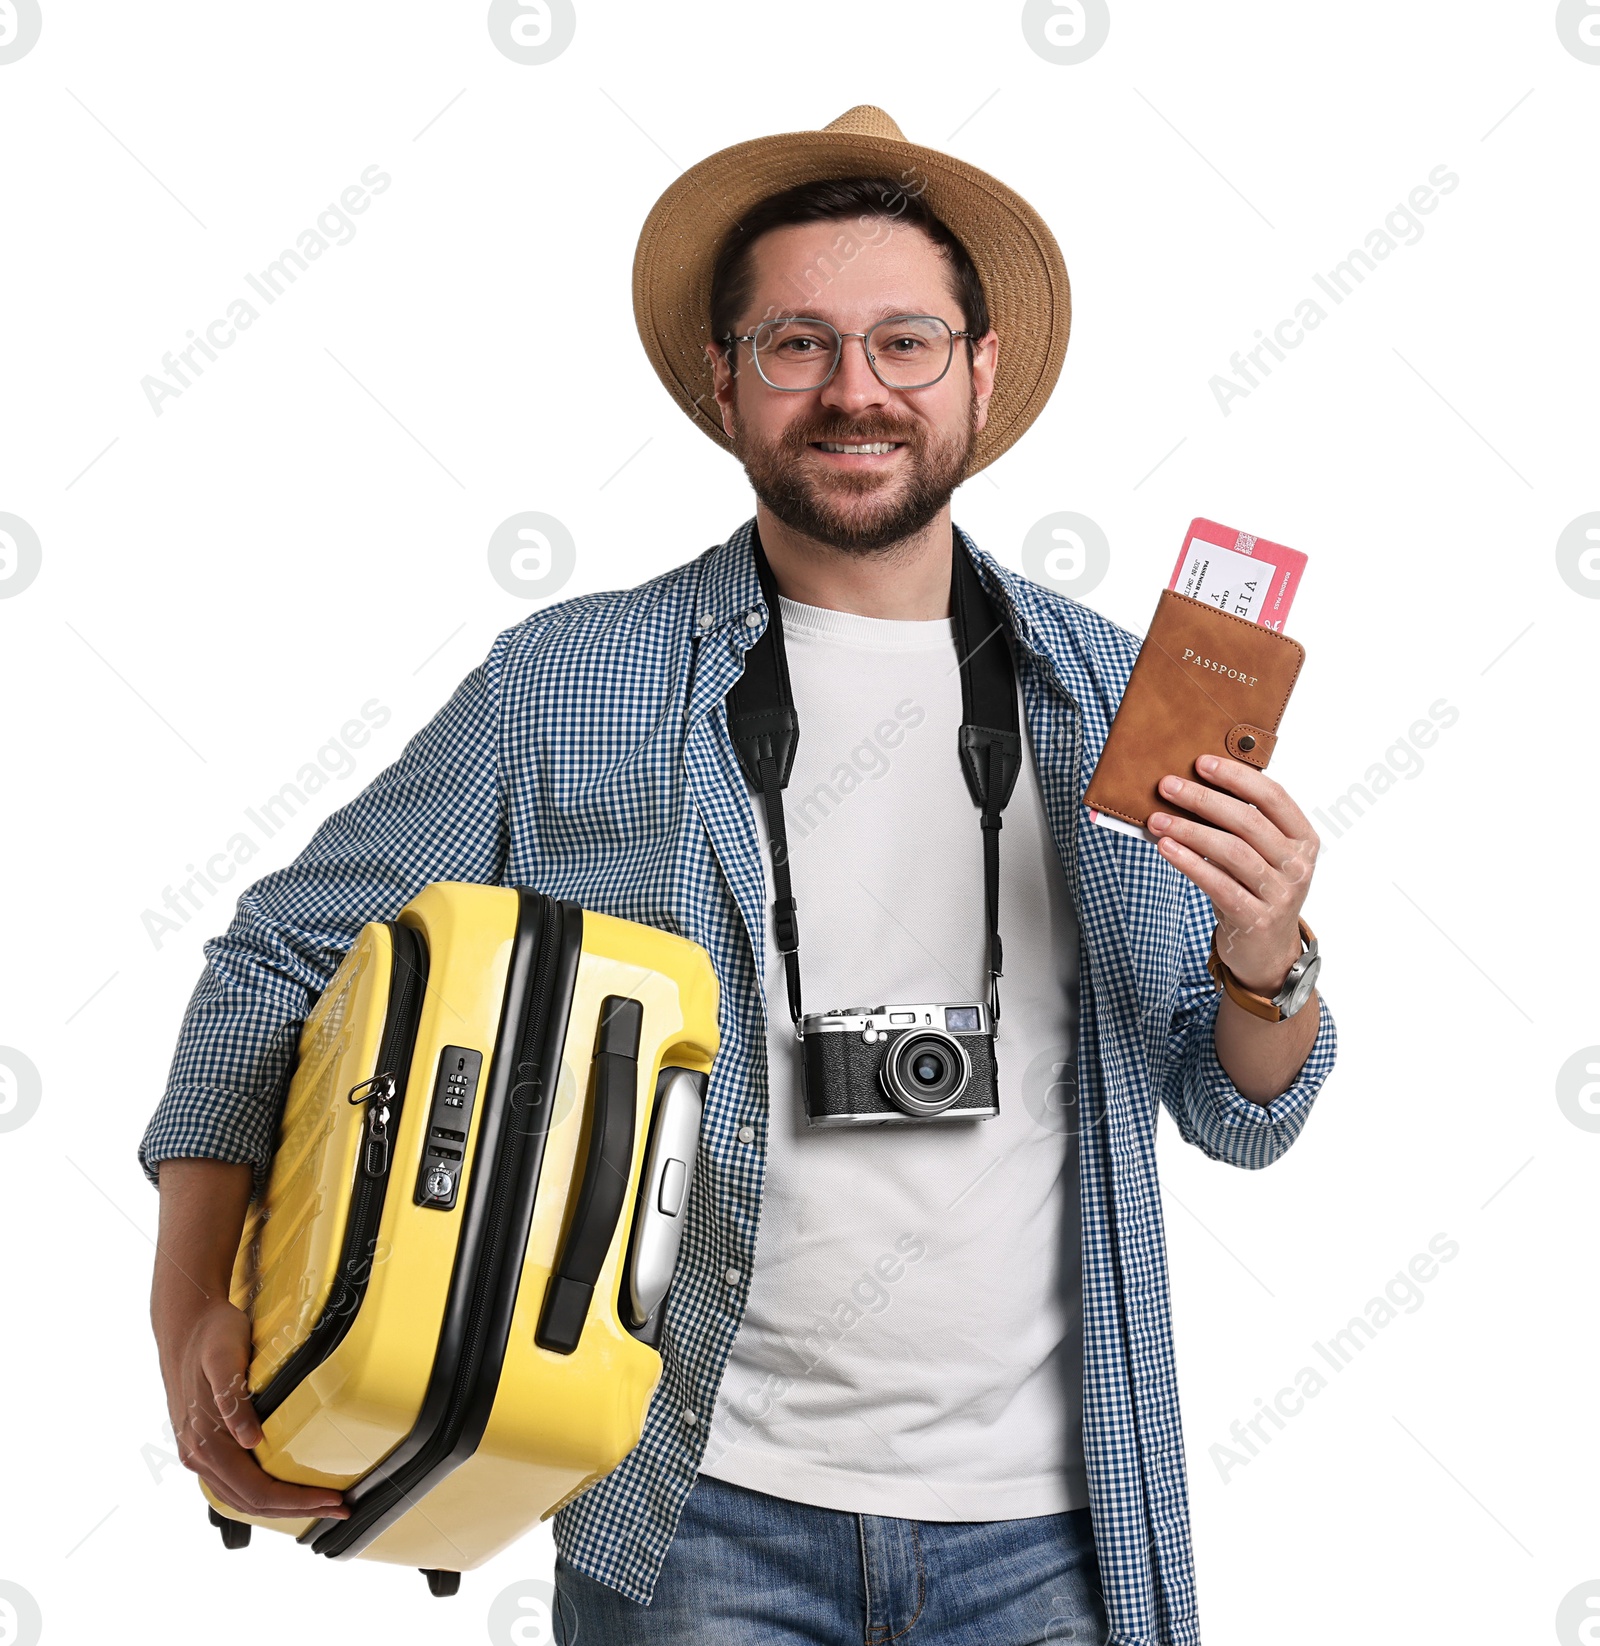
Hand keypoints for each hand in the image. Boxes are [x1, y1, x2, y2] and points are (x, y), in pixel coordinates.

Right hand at [158, 1295, 348, 1521]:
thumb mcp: (224, 1357)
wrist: (186, 1323)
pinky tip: (286, 1489)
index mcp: (204, 1442)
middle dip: (297, 1510)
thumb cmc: (212, 1335)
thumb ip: (233, 1400)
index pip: (255, 1490)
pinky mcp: (205, 1444)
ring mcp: (199, 1452)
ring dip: (282, 1506)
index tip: (333, 1500)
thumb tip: (249, 1441)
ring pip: (242, 1497)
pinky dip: (264, 1494)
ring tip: (320, 1503)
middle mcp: (198, 1455)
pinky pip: (234, 1483)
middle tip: (340, 1508)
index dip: (296, 1501)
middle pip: (251, 1502)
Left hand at [1145, 753, 1317, 994]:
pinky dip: (1189, 862)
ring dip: (1189, 830)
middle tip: (1167, 785)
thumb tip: (1191, 785)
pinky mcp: (1255, 919)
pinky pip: (1218, 884)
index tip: (1201, 762)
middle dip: (1203, 799)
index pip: (1273, 796)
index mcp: (1304, 839)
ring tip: (1156, 819)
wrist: (1267, 953)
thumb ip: (1240, 825)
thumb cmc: (1255, 890)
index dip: (1236, 776)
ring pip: (1231, 851)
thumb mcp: (1259, 855)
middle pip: (1247, 821)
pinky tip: (1166, 848)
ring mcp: (1280, 894)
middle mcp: (1298, 865)